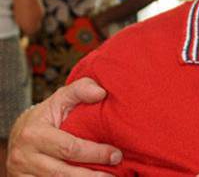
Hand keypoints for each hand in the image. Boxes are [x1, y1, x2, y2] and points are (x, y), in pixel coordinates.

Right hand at [7, 78, 121, 175]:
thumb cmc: (48, 115)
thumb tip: (101, 92)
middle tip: (114, 172)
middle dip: (92, 174)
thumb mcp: (61, 99)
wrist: (21, 133)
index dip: (96, 153)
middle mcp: (24, 156)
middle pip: (63, 172)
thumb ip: (81, 90)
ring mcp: (22, 172)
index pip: (69, 148)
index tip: (116, 155)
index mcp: (34, 133)